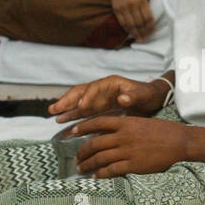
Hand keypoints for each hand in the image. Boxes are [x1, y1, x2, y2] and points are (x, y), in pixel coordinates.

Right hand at [50, 75, 168, 122]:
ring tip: (52, 114)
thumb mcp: (143, 95)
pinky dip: (73, 116)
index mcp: (111, 83)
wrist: (152, 99)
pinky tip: (62, 121)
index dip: (87, 96)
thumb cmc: (148, 95)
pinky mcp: (99, 108)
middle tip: (55, 109)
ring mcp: (98, 99)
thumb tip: (122, 98)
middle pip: (80, 92)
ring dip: (66, 108)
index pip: (94, 88)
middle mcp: (101, 89)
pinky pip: (83, 112)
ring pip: (78, 102)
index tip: (81, 106)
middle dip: (67, 100)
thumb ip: (133, 96)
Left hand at [73, 115, 189, 177]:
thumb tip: (111, 132)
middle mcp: (123, 136)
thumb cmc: (164, 131)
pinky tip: (96, 176)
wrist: (181, 142)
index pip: (98, 122)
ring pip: (100, 158)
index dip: (83, 127)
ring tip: (81, 169)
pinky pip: (111, 170)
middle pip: (95, 143)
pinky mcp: (133, 165)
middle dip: (82, 152)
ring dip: (88, 164)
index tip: (73, 131)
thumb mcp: (142, 122)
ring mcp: (128, 151)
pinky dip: (101, 174)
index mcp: (126, 123)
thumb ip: (126, 126)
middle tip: (76, 158)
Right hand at [106, 0, 154, 40]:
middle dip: (143, 32)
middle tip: (145, 38)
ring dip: (136, 33)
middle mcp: (133, 4)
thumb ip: (145, 6)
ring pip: (131, 25)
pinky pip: (122, 22)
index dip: (150, 27)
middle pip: (139, 23)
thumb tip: (149, 21)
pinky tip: (131, 32)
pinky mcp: (116, 9)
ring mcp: (124, 7)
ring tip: (139, 38)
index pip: (148, 17)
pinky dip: (127, 29)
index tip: (151, 31)